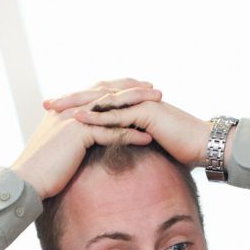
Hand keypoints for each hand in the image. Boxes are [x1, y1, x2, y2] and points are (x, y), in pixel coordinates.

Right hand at [11, 80, 159, 198]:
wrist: (26, 180)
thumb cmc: (40, 169)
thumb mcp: (56, 146)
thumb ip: (70, 137)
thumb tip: (83, 139)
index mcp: (66, 108)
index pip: (96, 90)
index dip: (118, 87)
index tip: (138, 87)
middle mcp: (70, 109)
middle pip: (108, 92)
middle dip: (133, 89)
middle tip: (156, 90)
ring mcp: (74, 120)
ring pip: (112, 108)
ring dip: (137, 106)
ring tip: (159, 107)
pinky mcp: (77, 135)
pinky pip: (111, 132)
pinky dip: (130, 135)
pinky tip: (148, 138)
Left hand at [62, 94, 211, 169]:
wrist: (204, 146)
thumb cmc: (181, 149)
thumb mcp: (149, 145)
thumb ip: (131, 143)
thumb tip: (116, 154)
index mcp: (132, 106)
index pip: (99, 102)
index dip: (76, 105)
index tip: (54, 113)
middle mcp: (134, 100)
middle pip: (96, 96)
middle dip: (69, 100)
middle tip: (45, 105)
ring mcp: (141, 103)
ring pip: (103, 100)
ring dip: (77, 103)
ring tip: (55, 108)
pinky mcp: (147, 111)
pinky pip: (118, 113)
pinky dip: (97, 115)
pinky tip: (79, 118)